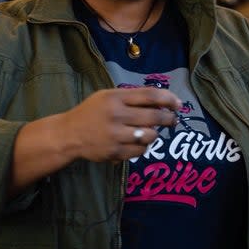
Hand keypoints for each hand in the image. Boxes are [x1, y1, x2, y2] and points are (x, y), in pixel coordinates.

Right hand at [60, 87, 181, 161]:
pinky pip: (140, 150)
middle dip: (169, 119)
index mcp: (116, 98)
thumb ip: (133, 98)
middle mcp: (116, 115)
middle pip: (154, 117)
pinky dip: (143, 147)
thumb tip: (163, 102)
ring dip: (154, 134)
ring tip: (149, 131)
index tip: (178, 104)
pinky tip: (137, 142)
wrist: (69, 134)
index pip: (150, 95)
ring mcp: (115, 135)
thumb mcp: (108, 96)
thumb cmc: (93, 112)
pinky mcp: (114, 152)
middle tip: (173, 120)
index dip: (169, 99)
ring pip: (150, 136)